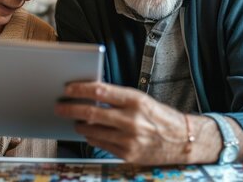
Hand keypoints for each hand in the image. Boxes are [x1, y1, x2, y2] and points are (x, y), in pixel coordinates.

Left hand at [54, 81, 188, 164]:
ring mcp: (129, 139)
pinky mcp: (128, 154)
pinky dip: (91, 137)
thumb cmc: (159, 117)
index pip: (100, 91)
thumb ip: (117, 98)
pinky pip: (100, 144)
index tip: (68, 88)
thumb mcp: (141, 100)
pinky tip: (89, 132)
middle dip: (71, 109)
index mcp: (136, 100)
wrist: (182, 140)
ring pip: (93, 131)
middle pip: (92, 112)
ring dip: (79, 125)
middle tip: (60, 106)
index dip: (80, 89)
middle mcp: (132, 119)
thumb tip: (90, 94)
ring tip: (74, 120)